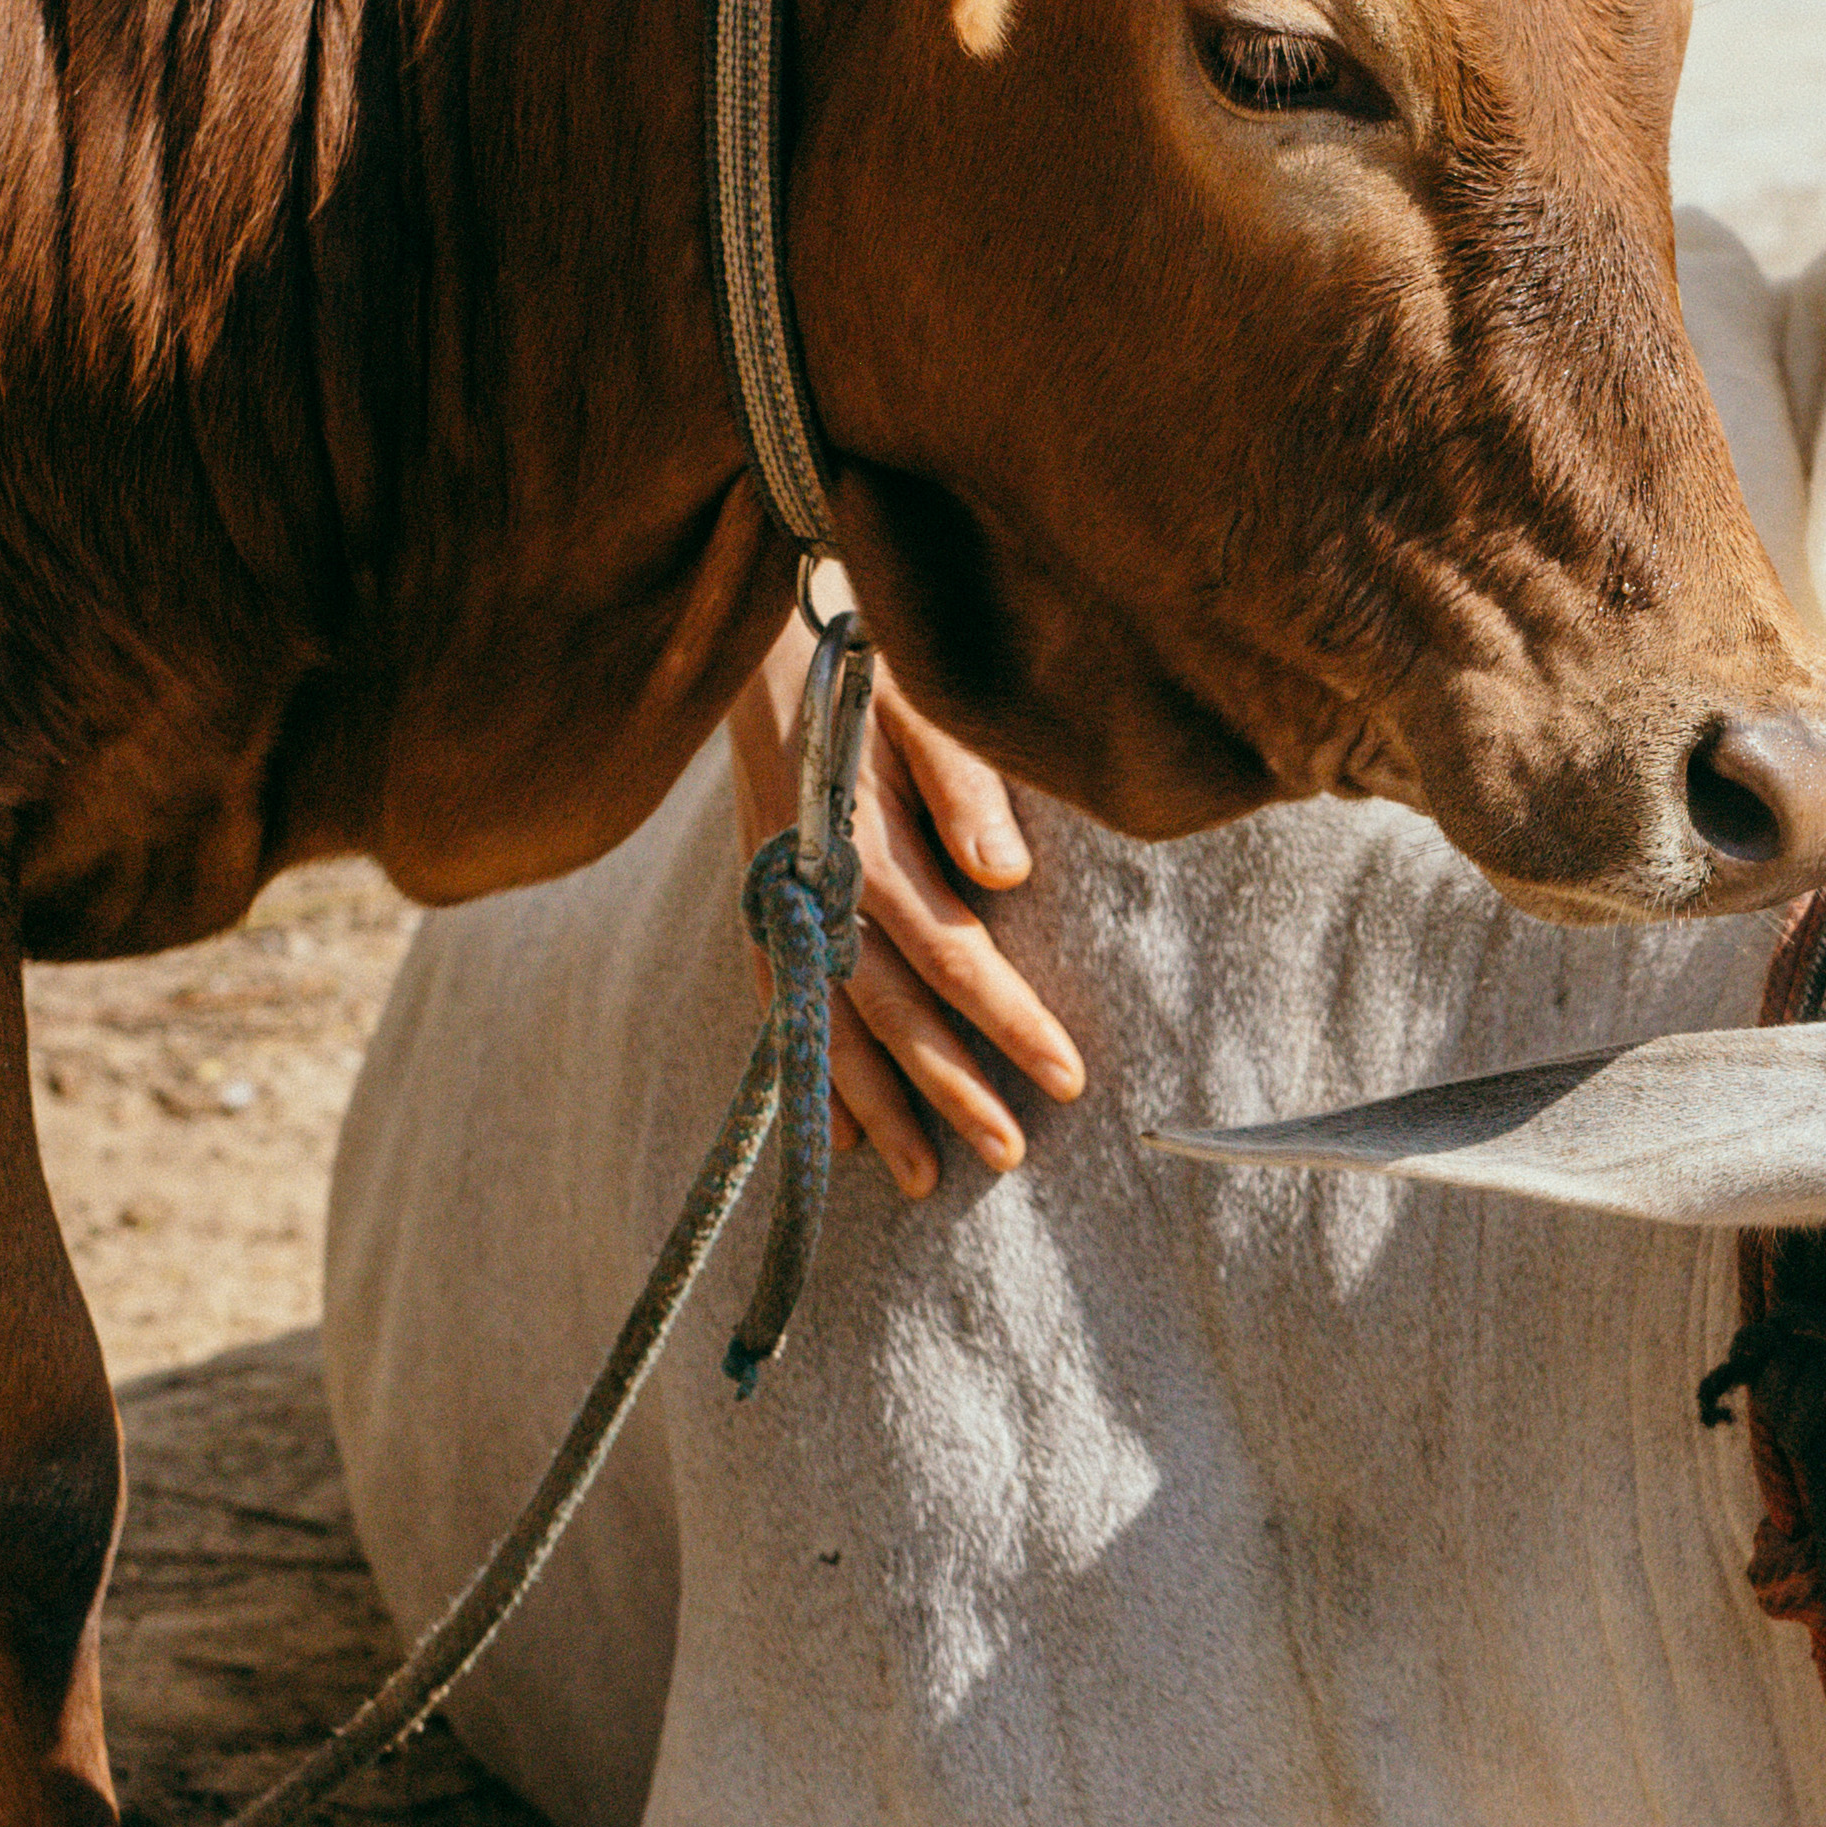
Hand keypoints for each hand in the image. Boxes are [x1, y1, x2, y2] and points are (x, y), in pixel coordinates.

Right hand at [729, 619, 1083, 1198]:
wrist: (759, 646)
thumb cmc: (867, 672)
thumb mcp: (927, 706)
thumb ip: (965, 786)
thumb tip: (1006, 873)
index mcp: (862, 842)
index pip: (950, 952)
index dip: (1009, 1019)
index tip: (1068, 1078)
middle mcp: (812, 888)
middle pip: (889, 1011)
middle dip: (951, 1089)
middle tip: (1010, 1155)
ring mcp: (776, 906)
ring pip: (827, 1028)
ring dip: (877, 1109)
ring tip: (924, 1181)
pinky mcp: (757, 910)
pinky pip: (778, 1010)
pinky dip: (807, 1075)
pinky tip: (834, 1136)